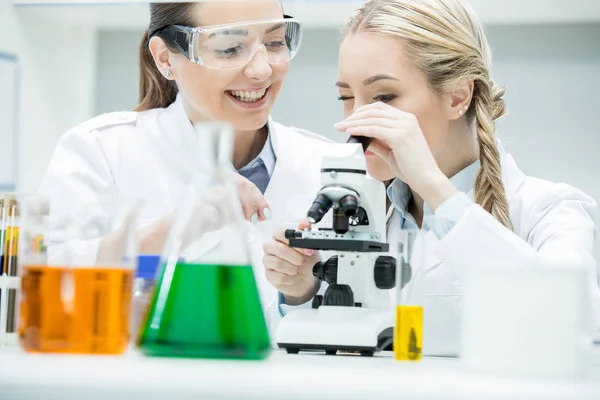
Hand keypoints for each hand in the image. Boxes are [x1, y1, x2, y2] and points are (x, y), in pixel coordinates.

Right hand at [135, 175, 269, 255]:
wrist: (170, 235)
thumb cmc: (197, 225)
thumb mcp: (222, 217)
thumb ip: (240, 212)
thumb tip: (261, 213)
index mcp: (216, 185)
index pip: (242, 183)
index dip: (257, 196)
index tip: (266, 211)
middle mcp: (208, 185)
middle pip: (237, 185)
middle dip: (251, 203)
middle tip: (255, 218)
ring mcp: (200, 194)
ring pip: (225, 197)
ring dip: (236, 212)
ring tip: (237, 223)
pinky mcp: (192, 207)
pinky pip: (212, 210)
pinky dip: (221, 220)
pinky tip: (223, 226)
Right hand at [264, 220, 319, 304]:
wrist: (308, 278)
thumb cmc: (306, 260)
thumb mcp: (311, 245)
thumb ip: (307, 231)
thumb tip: (305, 222)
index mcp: (279, 238)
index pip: (280, 233)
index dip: (294, 241)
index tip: (305, 249)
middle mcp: (271, 248)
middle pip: (278, 248)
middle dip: (295, 256)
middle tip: (303, 261)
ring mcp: (268, 262)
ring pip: (278, 263)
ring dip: (293, 268)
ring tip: (298, 269)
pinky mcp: (269, 275)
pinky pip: (279, 277)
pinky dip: (291, 278)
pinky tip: (294, 277)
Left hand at [335, 102, 456, 210]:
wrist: (427, 179)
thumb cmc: (413, 168)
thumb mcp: (391, 152)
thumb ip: (378, 143)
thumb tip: (363, 139)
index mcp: (407, 119)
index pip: (380, 108)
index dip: (363, 112)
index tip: (350, 120)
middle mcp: (406, 119)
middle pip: (374, 110)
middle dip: (355, 116)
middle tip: (341, 124)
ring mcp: (404, 126)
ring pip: (372, 119)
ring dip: (354, 123)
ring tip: (342, 128)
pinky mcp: (399, 136)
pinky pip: (374, 129)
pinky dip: (360, 129)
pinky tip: (351, 132)